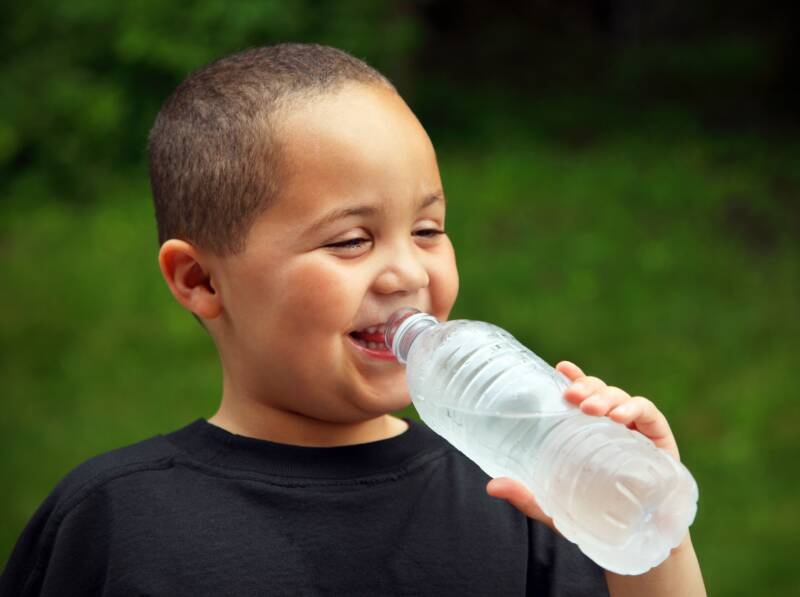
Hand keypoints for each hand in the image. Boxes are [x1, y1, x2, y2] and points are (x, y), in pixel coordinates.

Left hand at [486, 360, 680, 531]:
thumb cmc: (595, 517)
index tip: (560, 367)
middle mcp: (612, 426)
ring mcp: (637, 432)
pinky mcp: (660, 443)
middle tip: (571, 394)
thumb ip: (528, 496)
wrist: (639, 544)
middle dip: (587, 386)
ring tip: (591, 408)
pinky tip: (621, 416)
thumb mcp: (557, 507)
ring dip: (606, 397)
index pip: (581, 396)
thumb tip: (491, 486)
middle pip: (600, 392)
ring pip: (622, 398)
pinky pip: (649, 415)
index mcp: (589, 432)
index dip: (574, 378)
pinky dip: (635, 409)